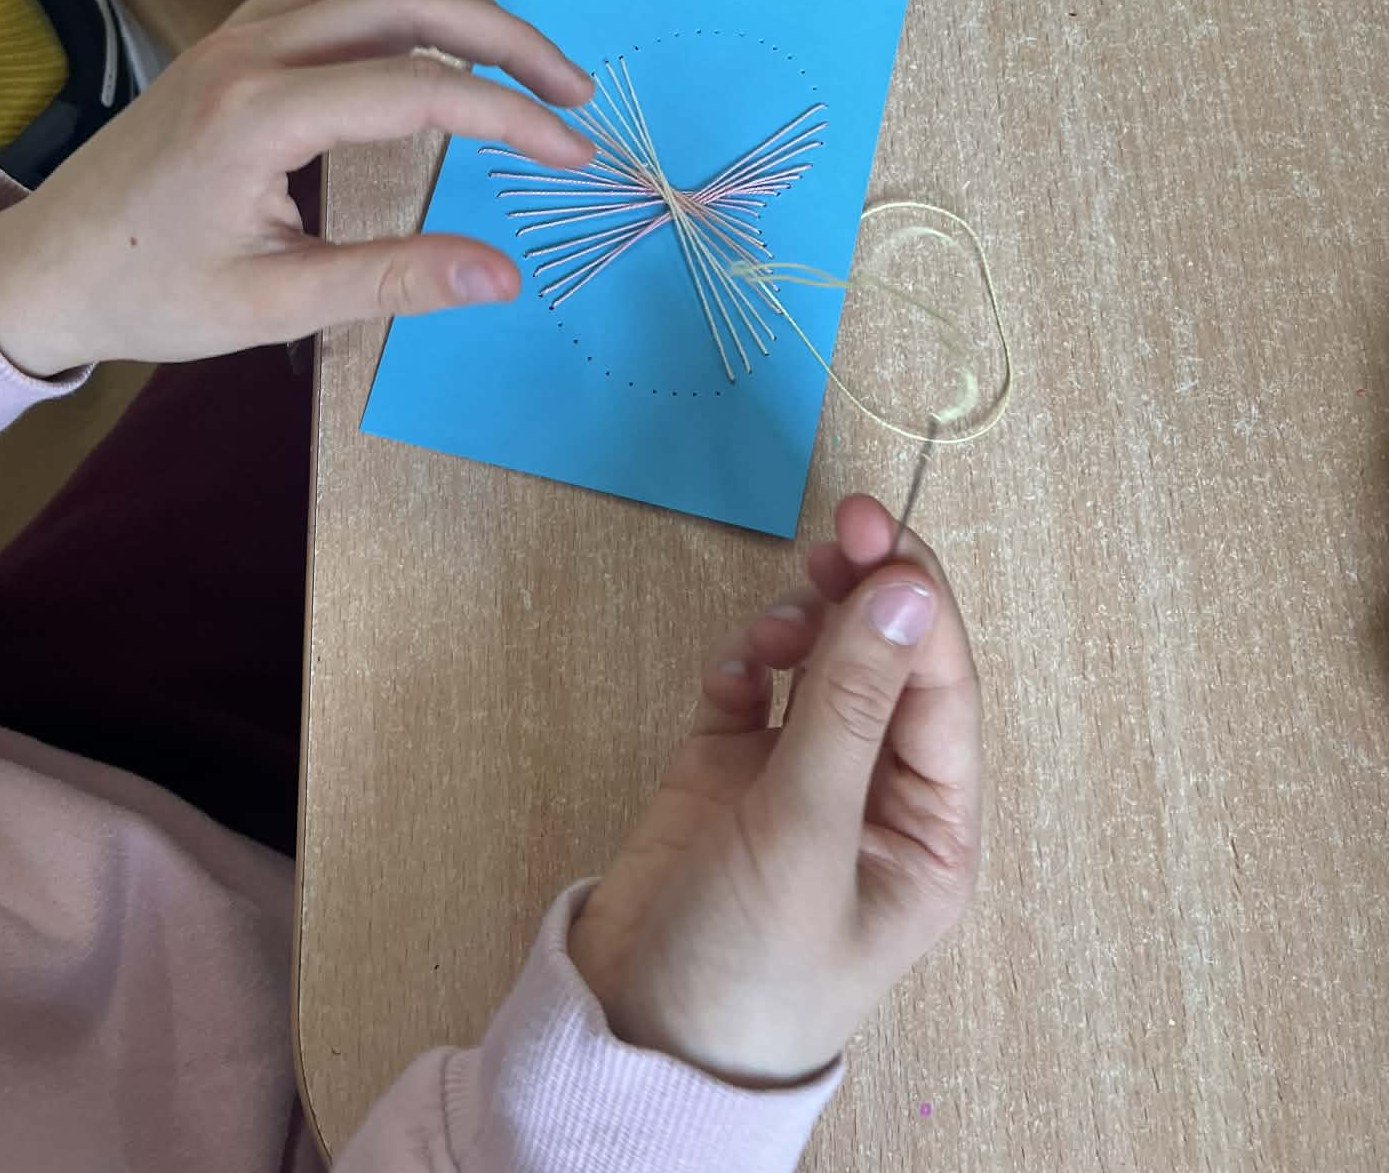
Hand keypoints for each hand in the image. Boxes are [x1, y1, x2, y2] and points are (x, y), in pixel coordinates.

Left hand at [0, 0, 592, 375]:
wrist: (43, 269)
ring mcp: (237, 32)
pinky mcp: (231, 38)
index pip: (422, 89)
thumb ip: (394, 279)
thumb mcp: (275, 305)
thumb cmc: (150, 294)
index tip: (572, 151)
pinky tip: (435, 39)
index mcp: (261, 113)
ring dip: (455, 1)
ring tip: (521, 56)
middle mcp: (252, 49)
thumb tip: (503, 276)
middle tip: (573, 88)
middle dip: (506, 34)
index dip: (512, 115)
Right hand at [569, 494, 981, 1086]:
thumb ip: (848, 705)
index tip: (880, 532)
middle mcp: (872, 796)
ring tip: (771, 635)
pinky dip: (741, 666)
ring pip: (819, 662)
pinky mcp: (726, 771)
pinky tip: (728, 680)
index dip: (914, 603)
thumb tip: (904, 591)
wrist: (627, 1040)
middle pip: (885, 662)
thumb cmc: (744, 971)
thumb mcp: (802, 837)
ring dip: (801, 628)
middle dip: (863, 595)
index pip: (941, 689)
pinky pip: (750, 686)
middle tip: (837, 529)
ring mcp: (797, 779)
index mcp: (926, 830)